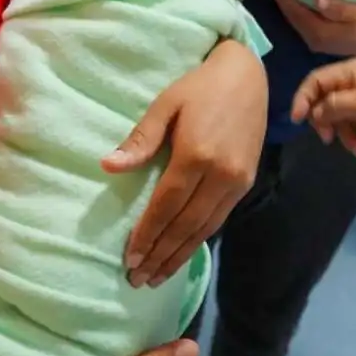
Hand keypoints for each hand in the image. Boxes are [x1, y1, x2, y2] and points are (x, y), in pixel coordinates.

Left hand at [103, 38, 266, 286]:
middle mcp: (221, 174)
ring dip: (179, 255)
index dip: (147, 234)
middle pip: (186, 225)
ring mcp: (237, 181)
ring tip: (157, 276)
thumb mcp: (164, 103)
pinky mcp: (246, 183)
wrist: (246, 76)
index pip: (166, 205)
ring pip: (205, 229)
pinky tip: (182, 252)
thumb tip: (108, 166)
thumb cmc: (199, 86)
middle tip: (137, 279)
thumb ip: (140, 139)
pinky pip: (219, 219)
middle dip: (161, 255)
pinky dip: (199, 240)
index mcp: (197, 154)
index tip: (129, 259)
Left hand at [269, 0, 355, 57]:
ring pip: (295, 22)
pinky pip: (301, 23)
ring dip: (287, 7)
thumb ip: (338, 8)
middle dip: (281, 1)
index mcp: (320, 32)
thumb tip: (318, 0)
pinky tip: (293, 2)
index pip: (296, 13)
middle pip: (292, 18)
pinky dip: (295, 12)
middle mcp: (313, 39)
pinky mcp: (318, 40)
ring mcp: (315, 41)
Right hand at [289, 58, 355, 158]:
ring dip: (344, 134)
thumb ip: (334, 105)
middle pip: (324, 99)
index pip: (315, 80)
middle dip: (325, 121)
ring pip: (338, 115)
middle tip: (328, 139)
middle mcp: (352, 80)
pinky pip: (353, 122)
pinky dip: (355, 136)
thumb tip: (314, 114)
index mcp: (349, 71)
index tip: (297, 121)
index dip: (303, 98)